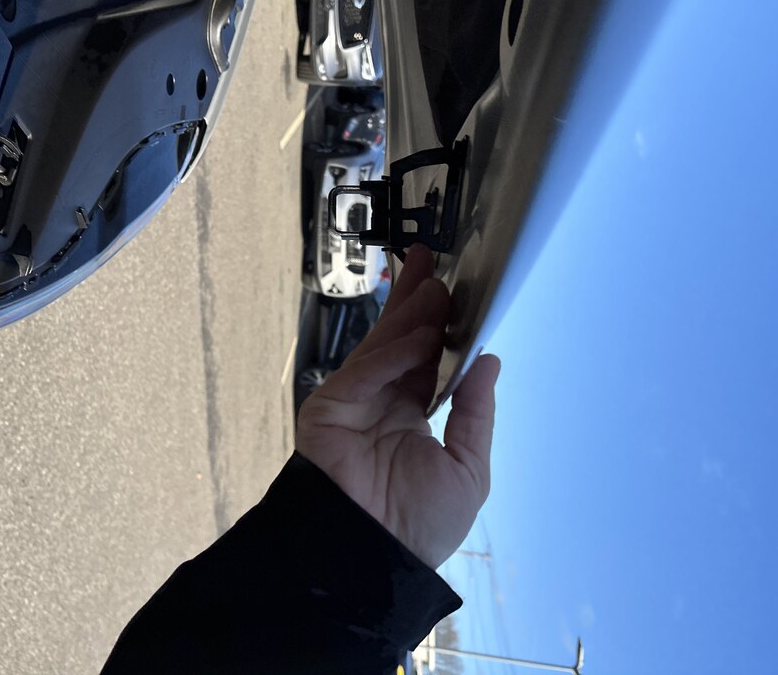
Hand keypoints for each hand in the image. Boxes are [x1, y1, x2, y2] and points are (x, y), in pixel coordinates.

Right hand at [295, 244, 500, 568]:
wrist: (374, 556)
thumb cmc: (420, 524)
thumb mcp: (468, 467)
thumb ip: (476, 412)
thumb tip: (490, 360)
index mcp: (413, 415)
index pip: (427, 361)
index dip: (441, 328)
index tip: (457, 293)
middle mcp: (383, 401)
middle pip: (400, 342)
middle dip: (417, 304)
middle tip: (433, 264)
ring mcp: (355, 400)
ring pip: (382, 347)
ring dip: (407, 315)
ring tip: (432, 283)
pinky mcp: (330, 404)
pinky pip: (364, 371)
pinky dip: (391, 353)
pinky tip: (419, 335)